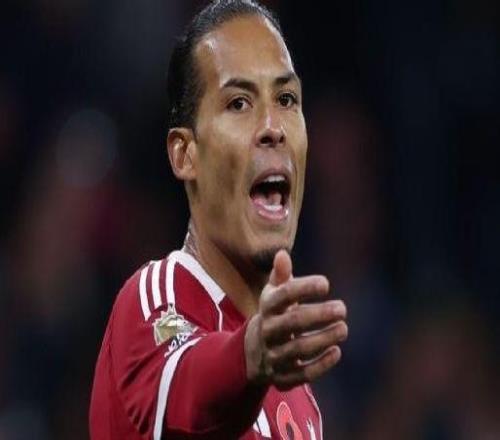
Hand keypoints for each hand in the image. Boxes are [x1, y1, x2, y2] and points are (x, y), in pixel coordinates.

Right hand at [245, 250, 347, 389]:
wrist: (253, 352)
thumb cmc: (274, 315)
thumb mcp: (273, 295)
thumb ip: (280, 276)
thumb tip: (282, 254)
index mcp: (267, 307)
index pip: (283, 295)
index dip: (304, 288)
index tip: (326, 284)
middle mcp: (268, 331)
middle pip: (292, 322)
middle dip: (319, 315)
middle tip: (342, 308)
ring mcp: (273, 355)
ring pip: (298, 349)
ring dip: (323, 339)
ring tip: (343, 328)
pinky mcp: (282, 377)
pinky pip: (301, 374)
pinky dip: (320, 365)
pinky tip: (337, 351)